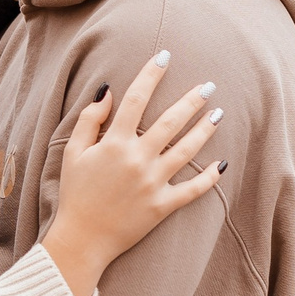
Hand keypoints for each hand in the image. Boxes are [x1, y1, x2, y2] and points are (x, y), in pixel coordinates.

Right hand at [42, 53, 224, 295]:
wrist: (82, 239)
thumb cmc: (75, 194)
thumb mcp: (72, 152)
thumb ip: (89, 120)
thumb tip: (107, 91)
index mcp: (114, 143)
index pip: (136, 99)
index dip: (151, 74)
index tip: (165, 56)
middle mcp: (137, 159)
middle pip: (170, 121)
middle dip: (192, 100)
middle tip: (208, 85)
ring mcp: (152, 183)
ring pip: (186, 150)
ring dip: (205, 130)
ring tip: (219, 114)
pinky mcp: (162, 206)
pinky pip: (192, 190)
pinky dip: (209, 178)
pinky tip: (222, 164)